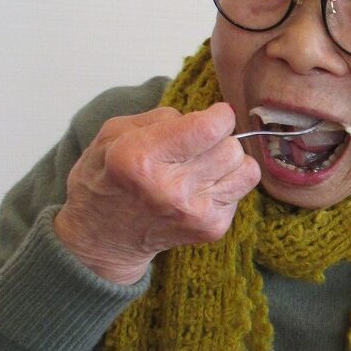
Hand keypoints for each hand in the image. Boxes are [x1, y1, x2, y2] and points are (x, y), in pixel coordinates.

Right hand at [54, 103, 260, 282]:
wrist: (103, 236)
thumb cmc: (108, 176)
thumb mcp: (116, 132)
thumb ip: (163, 118)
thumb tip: (207, 115)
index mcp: (141, 158)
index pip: (209, 128)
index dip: (220, 115)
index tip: (215, 115)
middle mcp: (170, 188)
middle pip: (232, 147)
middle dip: (221, 139)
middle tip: (200, 145)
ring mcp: (193, 213)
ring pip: (247, 170)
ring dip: (230, 162)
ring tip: (204, 166)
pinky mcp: (210, 229)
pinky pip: (241, 192)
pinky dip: (226, 185)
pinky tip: (200, 188)